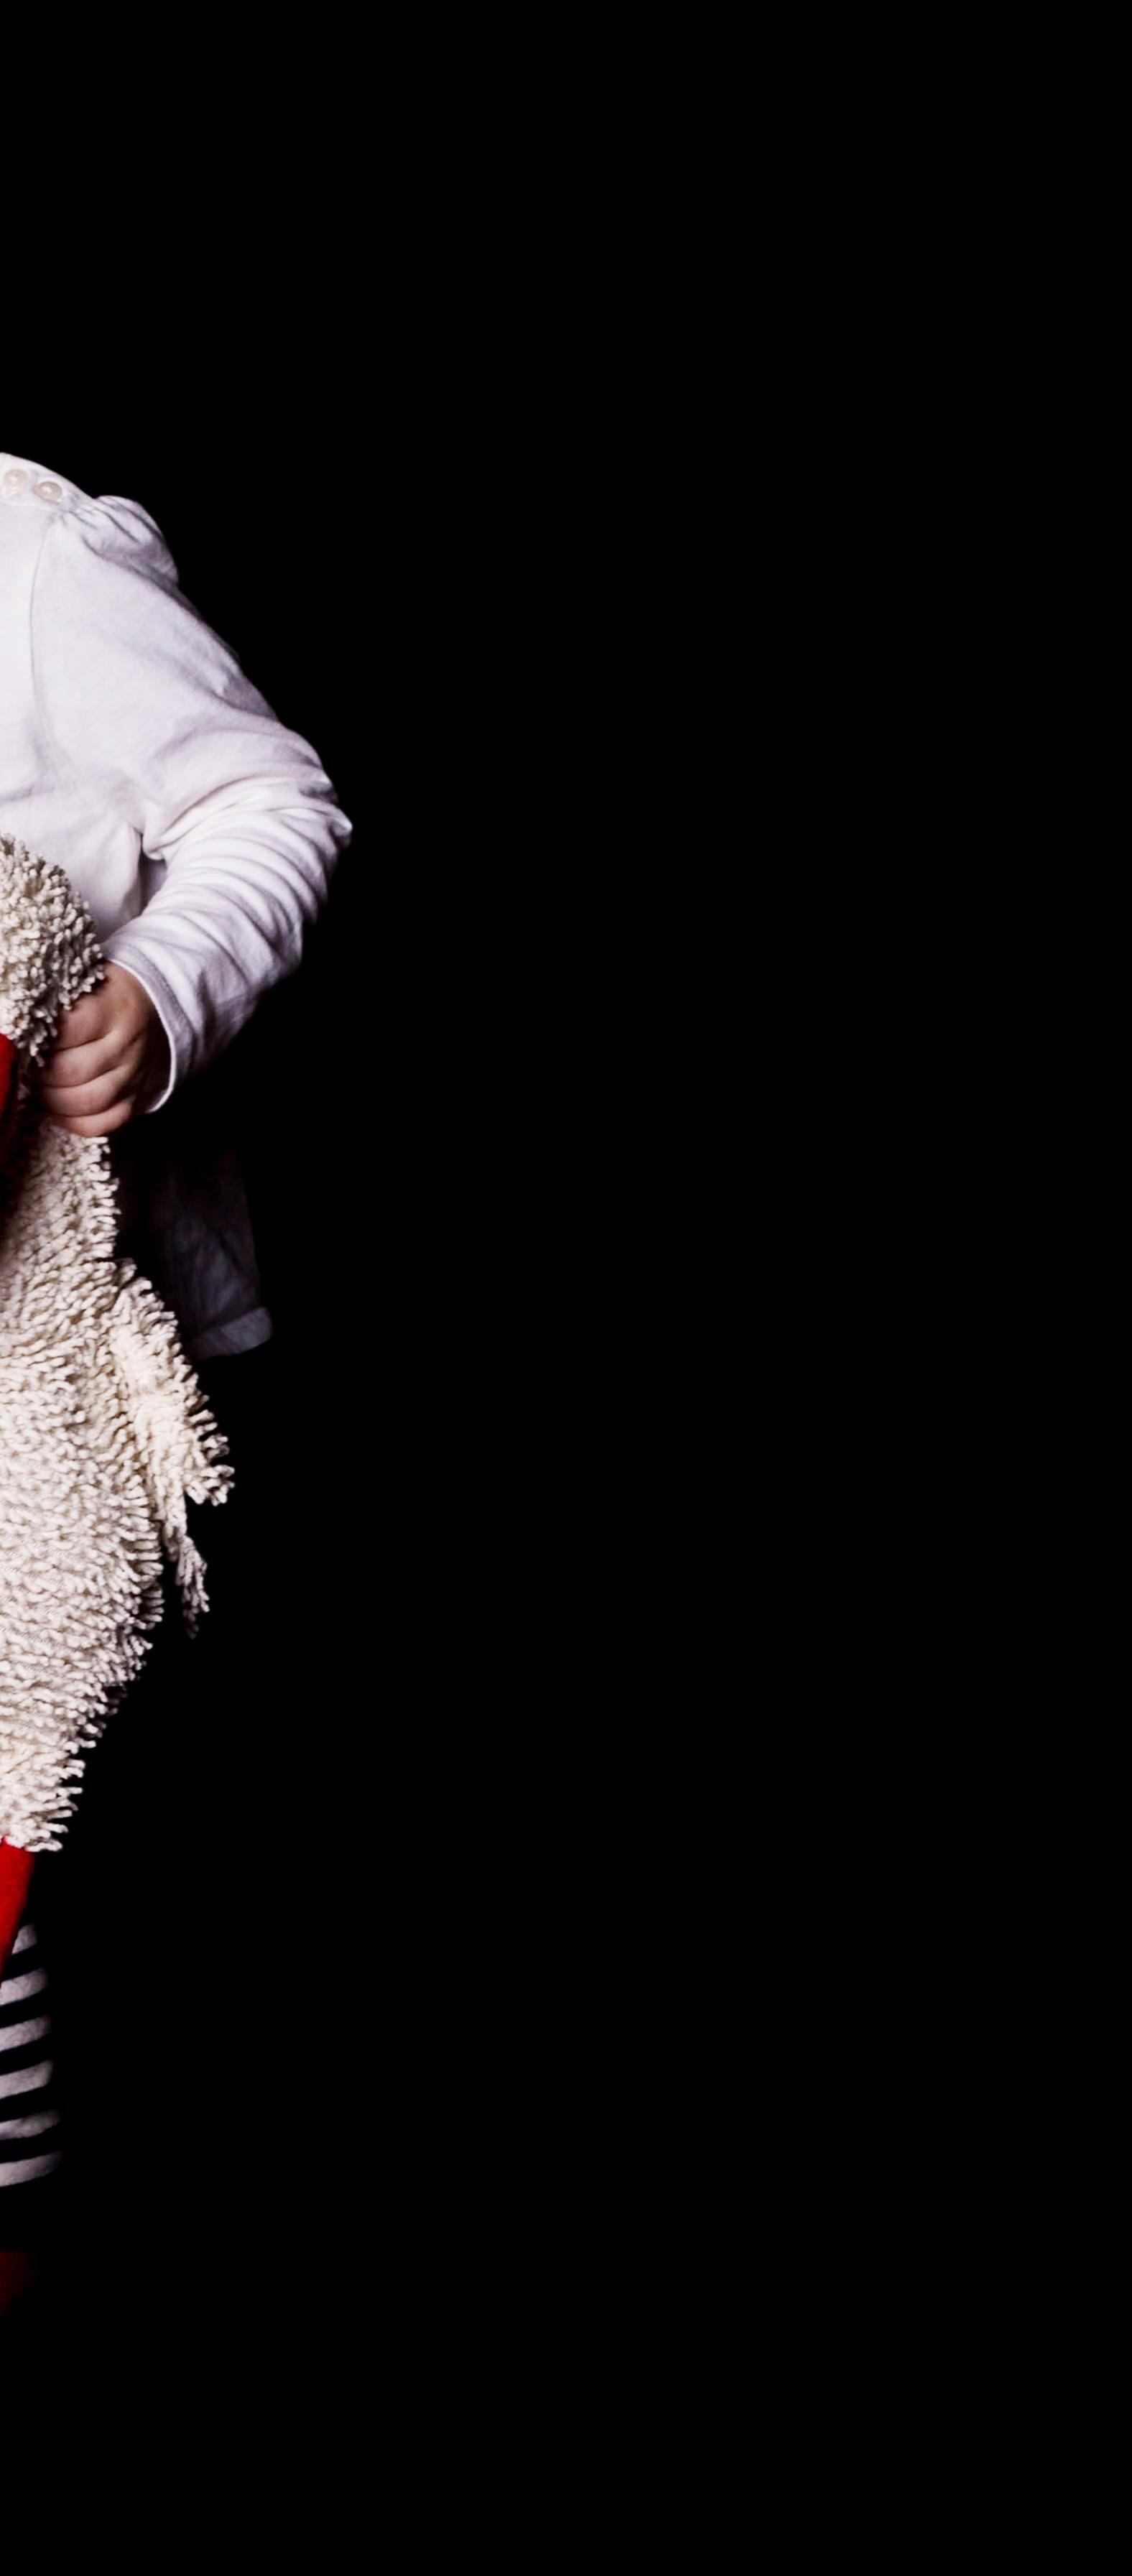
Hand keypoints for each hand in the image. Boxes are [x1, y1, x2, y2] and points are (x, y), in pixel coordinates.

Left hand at [36, 963, 171, 1135]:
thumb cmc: (103, 993)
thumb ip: (53, 1006)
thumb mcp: (81, 985)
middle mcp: (125, 1043)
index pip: (65, 1032)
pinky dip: (76, 1123)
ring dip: (53, 1101)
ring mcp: (133, 1074)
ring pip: (89, 1102)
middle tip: (26, 1069)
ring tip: (38, 1090)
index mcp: (110, 1008)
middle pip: (74, 1072)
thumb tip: (17, 1035)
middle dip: (40, 1076)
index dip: (37, 1042)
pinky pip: (106, 1123)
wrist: (152, 1003)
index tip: (23, 1043)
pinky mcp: (136, 1097)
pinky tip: (59, 1111)